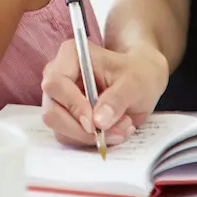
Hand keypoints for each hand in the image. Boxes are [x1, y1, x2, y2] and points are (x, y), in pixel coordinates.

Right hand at [40, 40, 168, 148]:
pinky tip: (115, 130)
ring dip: (92, 136)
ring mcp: (60, 98)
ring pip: (60, 128)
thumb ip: (117, 99)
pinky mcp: (66, 116)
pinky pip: (70, 136)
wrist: (143, 80)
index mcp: (71, 56)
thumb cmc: (138, 72)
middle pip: (53, 111)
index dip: (73, 105)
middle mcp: (59, 76)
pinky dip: (92, 140)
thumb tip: (98, 122)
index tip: (96, 123)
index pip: (56, 83)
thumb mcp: (135, 82)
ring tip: (123, 126)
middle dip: (84, 129)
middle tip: (117, 130)